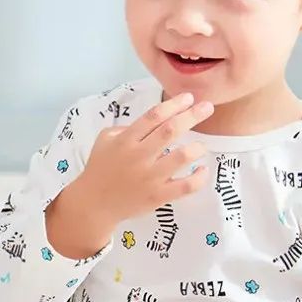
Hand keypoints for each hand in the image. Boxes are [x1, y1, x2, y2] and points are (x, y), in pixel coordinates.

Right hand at [77, 92, 214, 225]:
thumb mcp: (104, 140)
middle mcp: (139, 156)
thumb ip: (126, 127)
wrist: (94, 203)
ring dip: (197, 147)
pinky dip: (199, 177)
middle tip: (207, 107)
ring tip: (201, 145)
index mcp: (126, 140)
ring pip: (181, 157)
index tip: (189, 98)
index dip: (173, 104)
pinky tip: (202, 170)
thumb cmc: (100, 168)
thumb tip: (151, 122)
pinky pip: (186, 186)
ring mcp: (150, 177)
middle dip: (192, 116)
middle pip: (170, 130)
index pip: (153, 116)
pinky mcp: (158, 197)